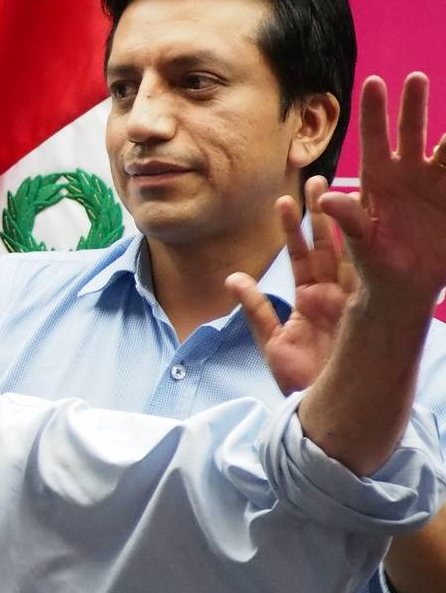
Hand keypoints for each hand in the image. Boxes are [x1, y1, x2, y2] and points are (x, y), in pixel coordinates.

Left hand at [227, 176, 356, 393]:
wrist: (322, 412)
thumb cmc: (299, 381)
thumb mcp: (272, 341)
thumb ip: (255, 309)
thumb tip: (233, 277)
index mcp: (311, 300)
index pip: (302, 256)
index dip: (296, 229)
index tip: (286, 199)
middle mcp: (331, 298)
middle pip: (328, 247)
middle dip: (324, 214)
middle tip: (319, 179)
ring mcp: (347, 305)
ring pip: (344, 257)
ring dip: (339, 226)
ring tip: (336, 191)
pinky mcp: (358, 317)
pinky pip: (358, 284)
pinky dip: (358, 259)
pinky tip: (356, 231)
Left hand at [320, 73, 445, 315]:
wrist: (406, 286)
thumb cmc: (375, 263)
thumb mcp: (361, 243)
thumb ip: (349, 220)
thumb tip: (327, 201)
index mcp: (377, 179)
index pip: (374, 139)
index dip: (374, 112)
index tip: (375, 83)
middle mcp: (406, 173)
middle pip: (410, 132)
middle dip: (413, 106)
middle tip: (416, 78)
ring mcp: (434, 183)